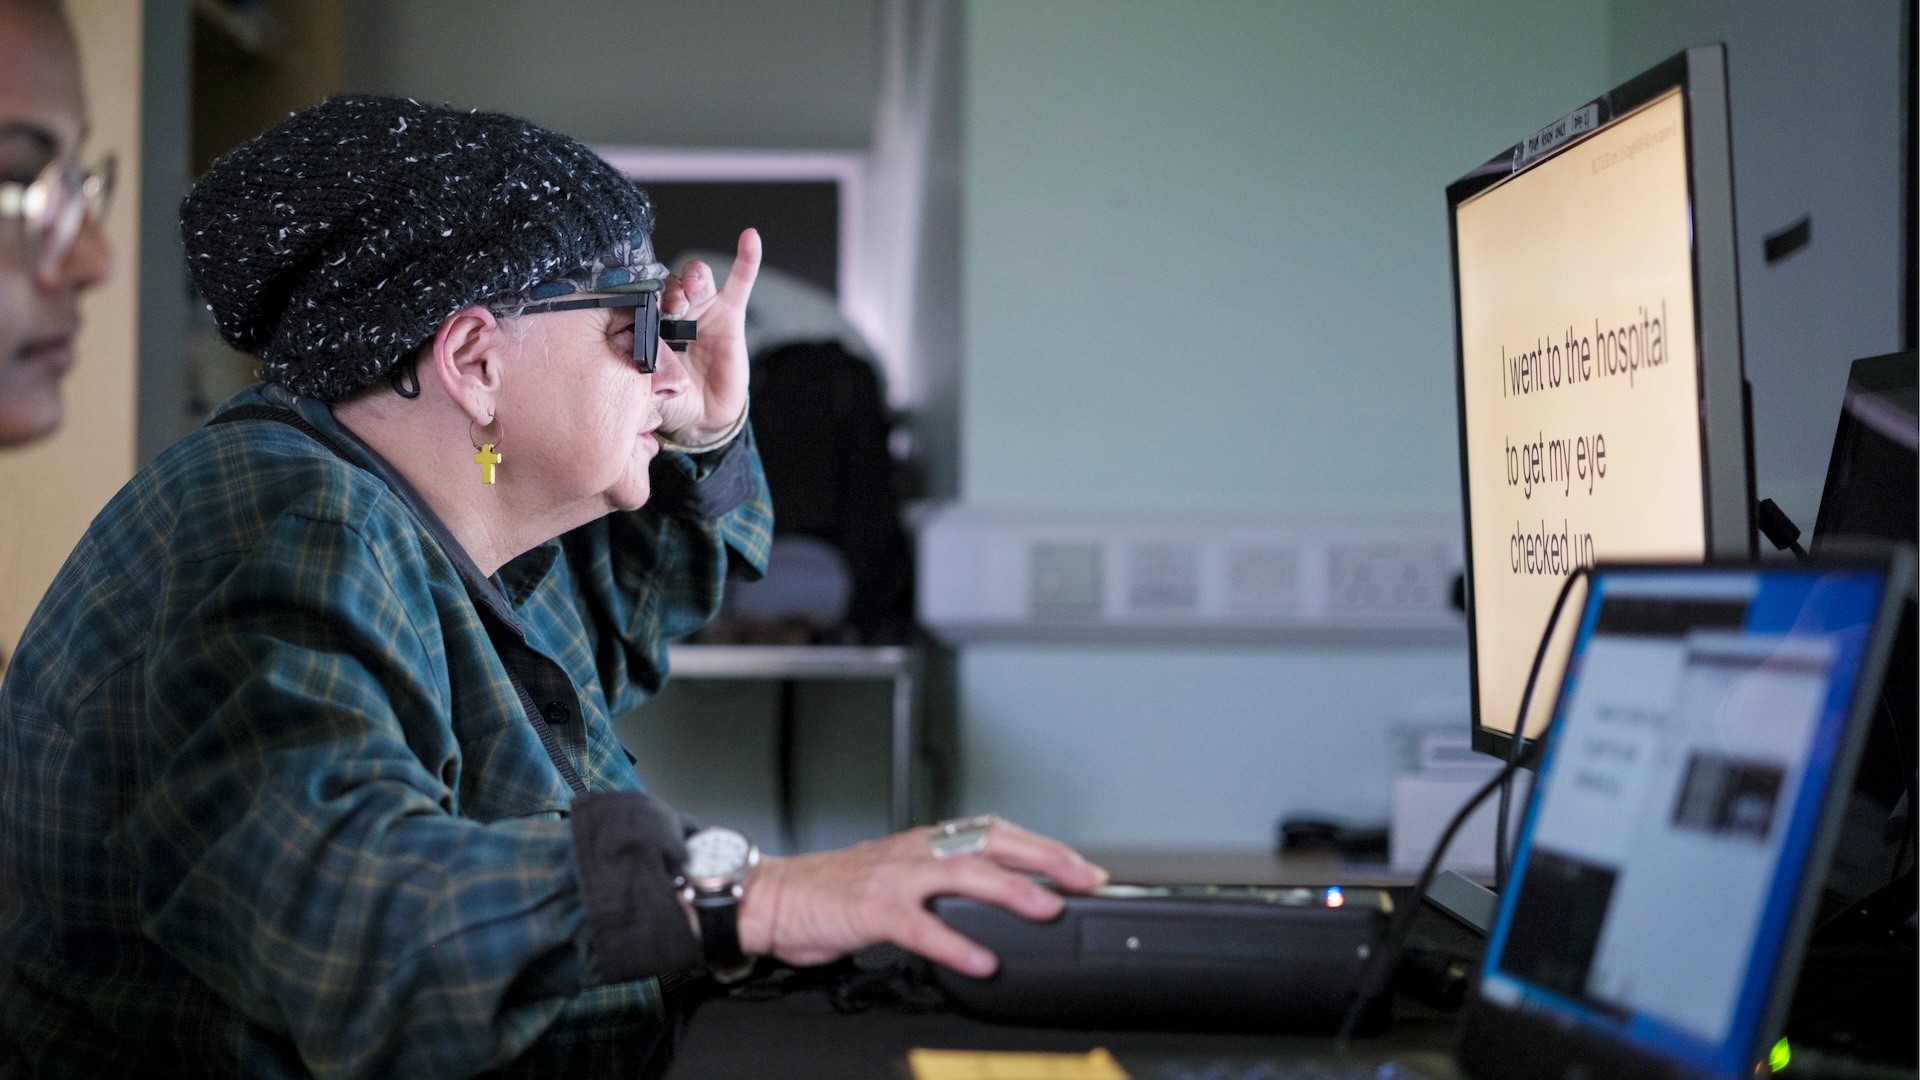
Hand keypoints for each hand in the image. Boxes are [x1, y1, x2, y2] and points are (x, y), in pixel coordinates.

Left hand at [654, 228, 759, 444]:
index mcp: (647, 323)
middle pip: (667, 283)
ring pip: (696, 278)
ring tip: (692, 287)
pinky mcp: (730, 314)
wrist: (702, 418)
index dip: (639, 295)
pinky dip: (746, 259)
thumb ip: (642, 370)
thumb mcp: (648, 387)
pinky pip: (740, 282)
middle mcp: (673, 311)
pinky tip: (750, 238)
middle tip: (668, 305)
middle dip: (666, 288)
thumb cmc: (671, 399)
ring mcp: (702, 310)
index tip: (637, 302)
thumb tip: (637, 354)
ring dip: (693, 277)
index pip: (640, 298)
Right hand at [735, 818, 1107, 977]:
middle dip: (1045, 860)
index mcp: (928, 841)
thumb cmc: (839, 892)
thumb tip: (1003, 901)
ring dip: (1010, 890)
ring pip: (963, 875)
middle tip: (1085, 880)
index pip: (998, 833)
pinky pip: (921, 926)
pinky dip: (955, 943)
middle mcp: (918, 851)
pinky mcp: (872, 909)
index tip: (1084, 870)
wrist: (776, 897)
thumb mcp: (903, 877)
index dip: (1045, 848)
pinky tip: (981, 960)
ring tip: (1047, 910)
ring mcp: (896, 877)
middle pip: (993, 844)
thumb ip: (946, 884)